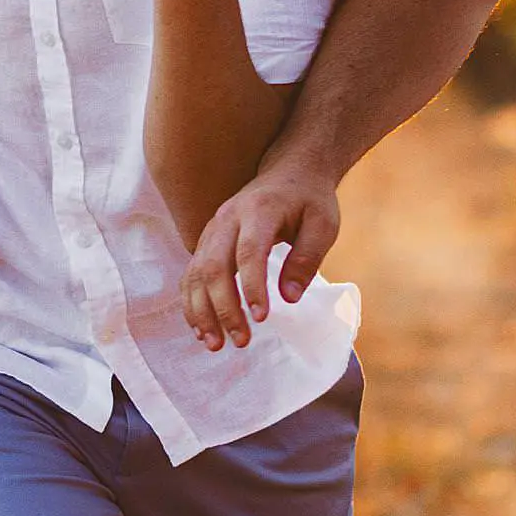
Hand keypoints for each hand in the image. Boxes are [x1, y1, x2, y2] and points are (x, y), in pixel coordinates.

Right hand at [179, 163, 339, 351]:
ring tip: (216, 344)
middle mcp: (228, 217)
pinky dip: (192, 302)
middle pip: (214, 265)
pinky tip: (203, 329)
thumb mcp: (323, 225)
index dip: (251, 286)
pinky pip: (191, 273)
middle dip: (224, 307)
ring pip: (196, 272)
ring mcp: (213, 228)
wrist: (289, 171)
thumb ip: (307, 258)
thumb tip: (288, 297)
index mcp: (260, 211)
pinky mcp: (207, 240)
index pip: (249, 252)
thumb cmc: (310, 200)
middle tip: (241, 341)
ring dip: (202, 311)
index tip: (262, 318)